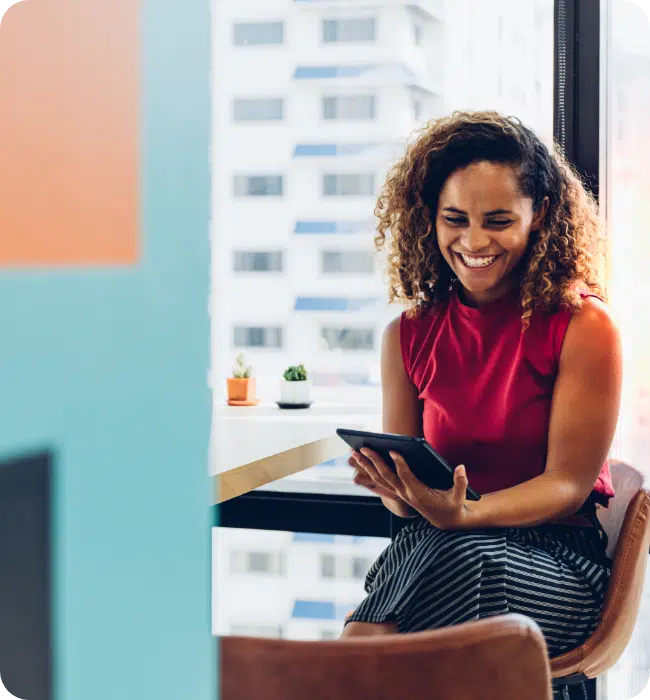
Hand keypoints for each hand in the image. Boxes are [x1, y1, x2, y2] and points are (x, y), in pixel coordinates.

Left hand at [357, 448, 472, 530]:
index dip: (399, 464)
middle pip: (386, 477)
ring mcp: (400, 493)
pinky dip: (369, 472)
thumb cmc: (453, 506)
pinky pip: (380, 481)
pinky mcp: (398, 492)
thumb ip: (461, 482)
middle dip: (373, 462)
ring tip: (354, 452)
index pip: (406, 477)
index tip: (392, 451)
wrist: (445, 521)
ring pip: (379, 479)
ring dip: (366, 466)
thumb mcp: (459, 496)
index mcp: (419, 494)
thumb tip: (461, 467)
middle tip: (362, 448)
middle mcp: (406, 494)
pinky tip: (361, 462)